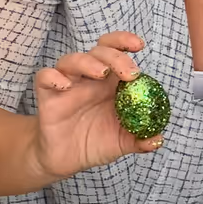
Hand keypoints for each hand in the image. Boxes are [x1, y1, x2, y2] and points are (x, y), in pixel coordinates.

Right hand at [30, 31, 162, 184]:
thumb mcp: (122, 142)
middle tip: (129, 73)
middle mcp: (88, 79)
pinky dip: (53, 77)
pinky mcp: (47, 96)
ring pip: (71, 60)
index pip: (116, 51)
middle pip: (98, 52)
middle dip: (115, 56)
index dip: (125, 42)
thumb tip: (157, 139)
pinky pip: (45, 77)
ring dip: (88, 62)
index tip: (139, 45)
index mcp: (110, 83)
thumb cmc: (96, 142)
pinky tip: (65, 85)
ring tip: (102, 73)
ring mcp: (67, 84)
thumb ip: (140, 140)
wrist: (66, 161)